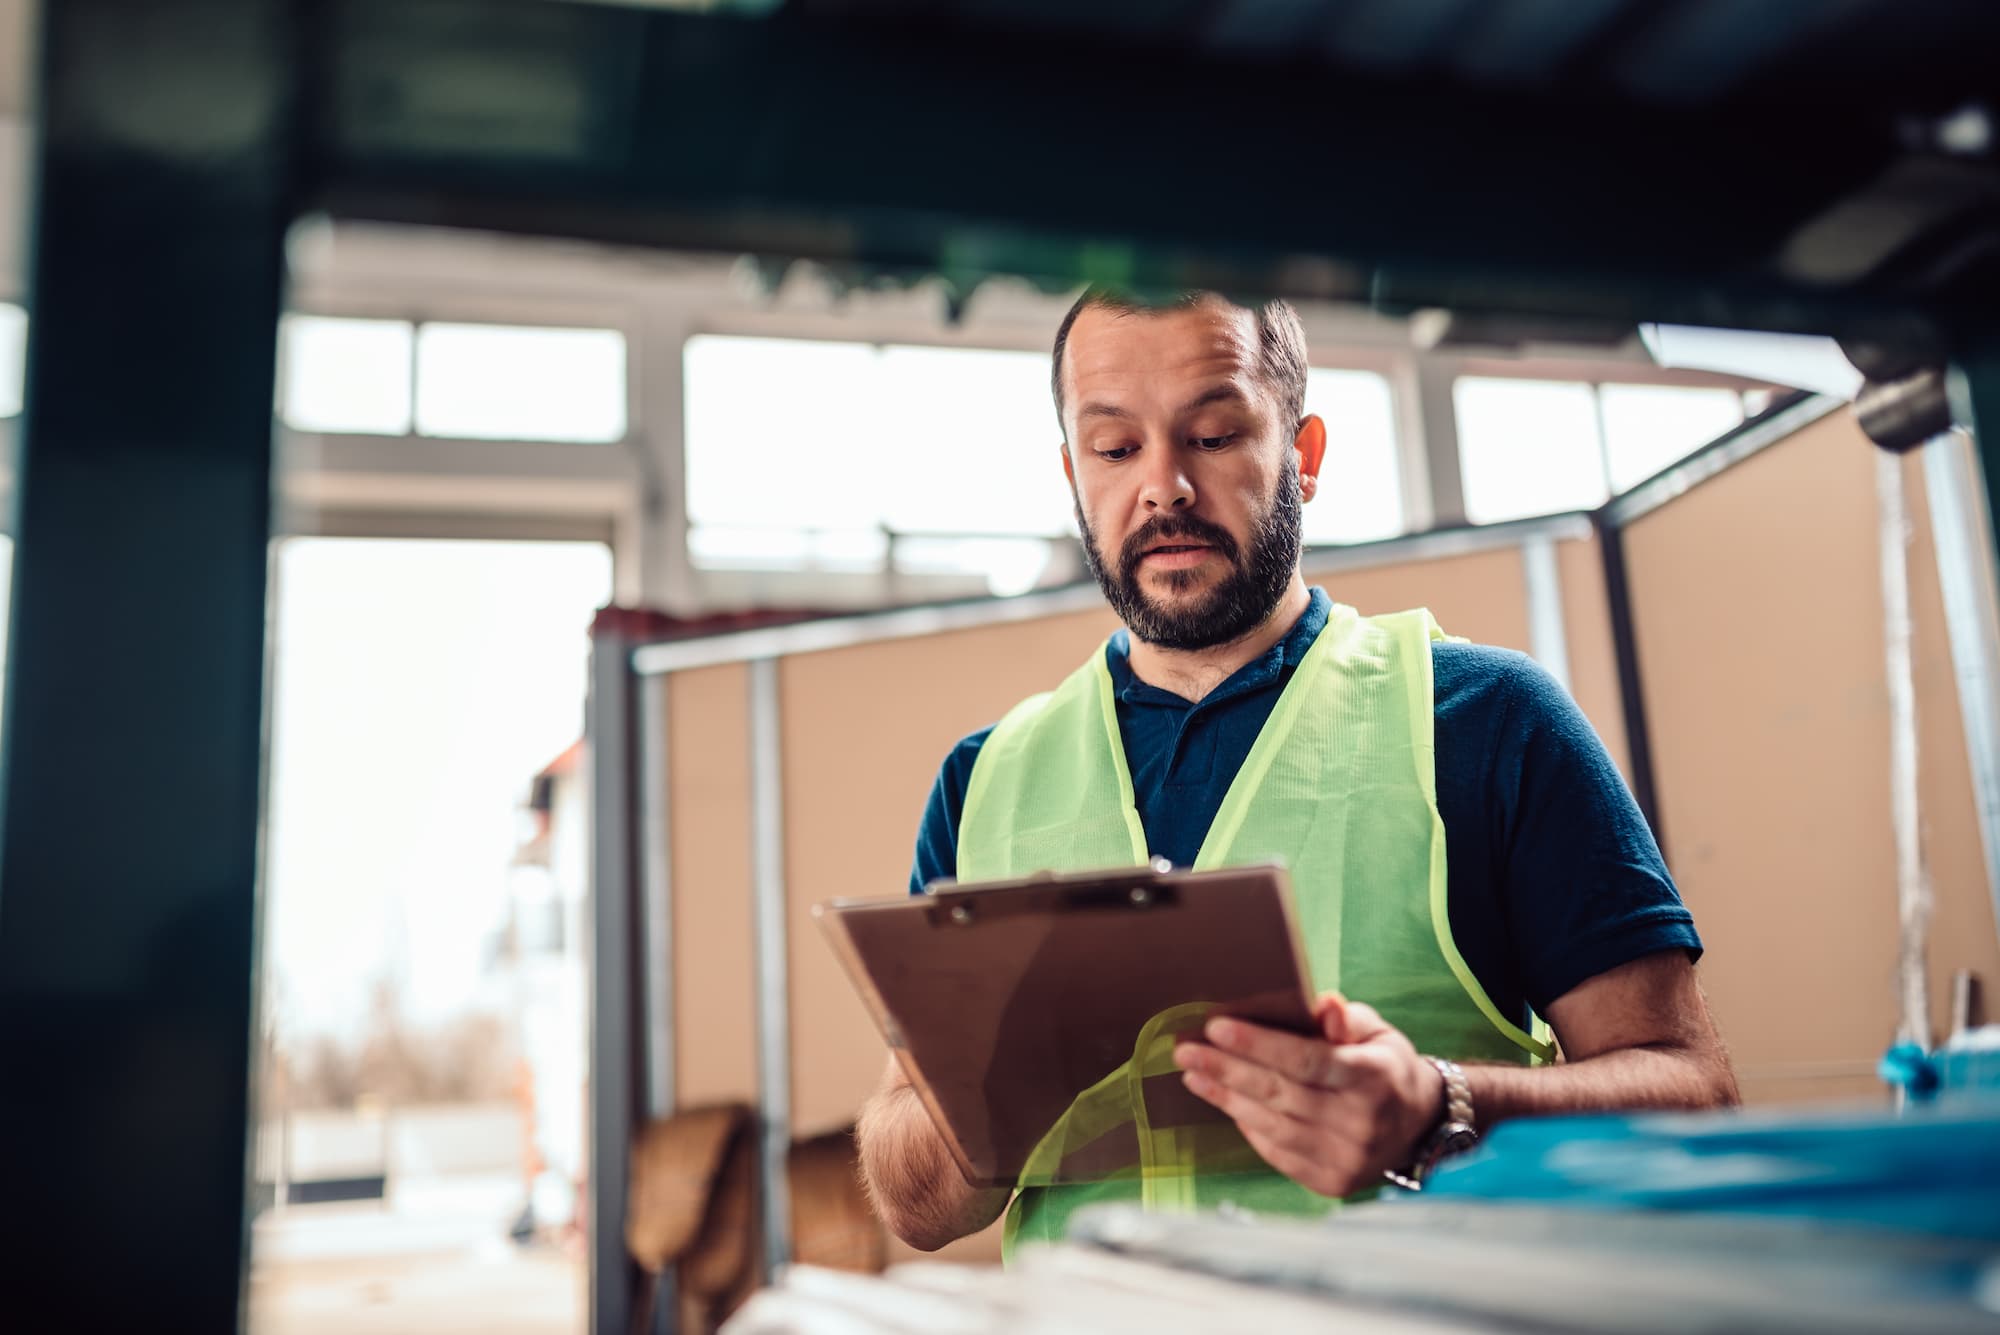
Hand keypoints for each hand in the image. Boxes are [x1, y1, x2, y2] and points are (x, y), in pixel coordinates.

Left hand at [1171, 993, 1443, 1197]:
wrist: (1419, 1126)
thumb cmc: (1385, 1067)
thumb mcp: (1377, 1033)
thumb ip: (1345, 1018)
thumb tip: (1322, 1003)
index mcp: (1372, 1077)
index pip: (1306, 1060)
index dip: (1258, 1044)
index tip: (1216, 1027)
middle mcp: (1360, 1123)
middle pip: (1280, 1093)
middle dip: (1226, 1069)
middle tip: (1185, 1050)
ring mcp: (1346, 1158)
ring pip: (1272, 1125)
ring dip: (1226, 1098)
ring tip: (1193, 1075)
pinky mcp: (1331, 1182)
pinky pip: (1277, 1152)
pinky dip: (1247, 1126)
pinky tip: (1224, 1102)